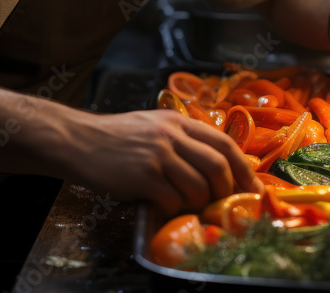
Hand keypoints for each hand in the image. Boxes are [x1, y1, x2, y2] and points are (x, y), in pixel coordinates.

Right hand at [65, 110, 262, 217]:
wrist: (76, 140)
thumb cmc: (115, 138)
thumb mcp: (153, 126)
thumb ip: (181, 139)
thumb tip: (214, 166)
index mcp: (178, 122)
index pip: (224, 142)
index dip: (243, 168)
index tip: (253, 188)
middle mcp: (172, 135)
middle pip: (218, 165)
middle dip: (227, 190)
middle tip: (224, 205)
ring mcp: (158, 154)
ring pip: (198, 187)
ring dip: (197, 203)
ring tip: (184, 205)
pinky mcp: (142, 175)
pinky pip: (172, 200)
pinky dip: (172, 209)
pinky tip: (161, 205)